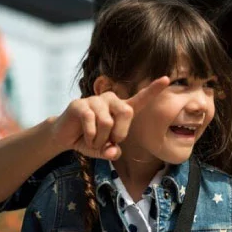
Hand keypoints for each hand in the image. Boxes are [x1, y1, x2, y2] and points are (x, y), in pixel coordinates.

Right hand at [49, 76, 169, 159]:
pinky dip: (90, 138)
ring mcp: (95, 100)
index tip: (167, 79)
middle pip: (126, 112)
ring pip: (107, 123)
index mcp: (120, 109)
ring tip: (93, 140)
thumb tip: (113, 151)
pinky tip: (84, 138)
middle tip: (109, 141)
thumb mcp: (103, 150)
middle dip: (119, 133)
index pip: (139, 99)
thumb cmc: (88, 140)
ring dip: (100, 140)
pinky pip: (92, 123)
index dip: (153, 90)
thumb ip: (111, 151)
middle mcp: (110, 100)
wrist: (64, 137)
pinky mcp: (80, 104)